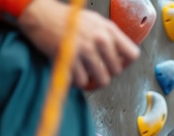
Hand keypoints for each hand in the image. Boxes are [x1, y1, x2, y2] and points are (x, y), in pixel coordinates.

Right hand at [17, 0, 139, 88]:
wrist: (41, 15)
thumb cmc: (67, 19)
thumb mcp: (95, 21)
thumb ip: (110, 36)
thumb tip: (121, 54)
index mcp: (109, 30)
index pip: (132, 55)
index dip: (126, 62)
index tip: (118, 63)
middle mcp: (100, 39)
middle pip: (117, 70)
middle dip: (108, 72)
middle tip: (99, 69)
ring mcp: (85, 50)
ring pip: (102, 80)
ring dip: (95, 80)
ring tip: (88, 74)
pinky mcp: (70, 60)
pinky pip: (83, 81)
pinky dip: (79, 81)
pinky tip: (75, 72)